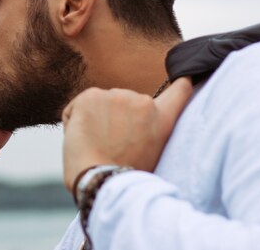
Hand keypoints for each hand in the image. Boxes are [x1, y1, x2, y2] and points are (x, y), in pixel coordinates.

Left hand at [62, 77, 192, 190]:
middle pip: (122, 103)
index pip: (178, 93)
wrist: (103, 183)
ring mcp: (116, 96)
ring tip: (97, 146)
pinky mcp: (91, 96)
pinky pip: (76, 107)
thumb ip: (148, 128)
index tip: (185, 76)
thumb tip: (132, 119)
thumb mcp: (151, 153)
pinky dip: (74, 121)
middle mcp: (143, 103)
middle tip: (111, 147)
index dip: (181, 83)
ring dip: (93, 120)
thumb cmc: (123, 177)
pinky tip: (82, 138)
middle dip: (114, 119)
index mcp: (162, 119)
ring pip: (98, 105)